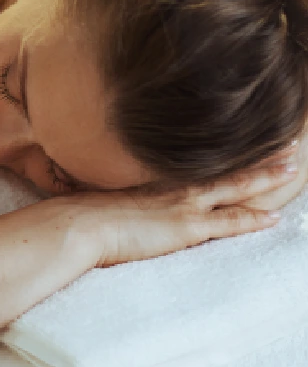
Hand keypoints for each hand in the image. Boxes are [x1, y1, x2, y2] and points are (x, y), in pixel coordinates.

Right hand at [74, 139, 304, 267]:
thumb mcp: (110, 196)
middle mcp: (176, 185)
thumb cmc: (86, 212)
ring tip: (292, 164)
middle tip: (286, 142)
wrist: (79, 223)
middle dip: (258, 155)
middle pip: (225, 167)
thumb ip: (126, 195)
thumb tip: (124, 198)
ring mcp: (184, 203)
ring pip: (235, 186)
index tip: (248, 139)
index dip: (229, 152)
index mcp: (159, 179)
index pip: (202, 163)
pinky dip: (253, 218)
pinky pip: (229, 222)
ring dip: (266, 176)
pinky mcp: (187, 226)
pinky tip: (275, 217)